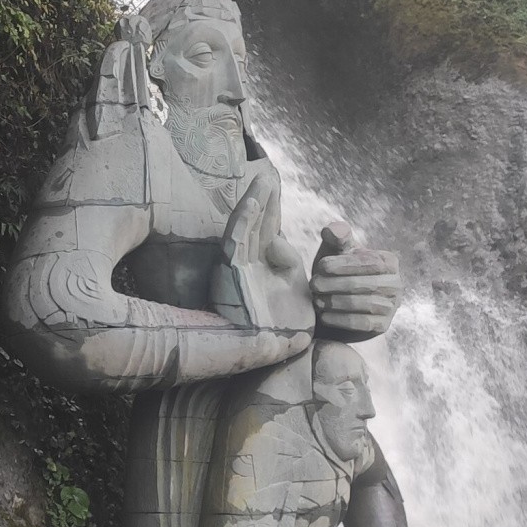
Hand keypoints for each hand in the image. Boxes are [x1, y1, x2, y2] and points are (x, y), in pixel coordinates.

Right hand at [211, 172, 313, 332]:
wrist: (278, 350)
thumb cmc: (286, 323)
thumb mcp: (294, 286)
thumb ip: (287, 261)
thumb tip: (277, 241)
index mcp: (261, 265)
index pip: (265, 230)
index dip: (270, 209)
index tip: (274, 186)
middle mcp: (246, 264)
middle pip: (254, 225)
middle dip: (262, 201)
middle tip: (268, 177)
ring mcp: (237, 268)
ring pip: (243, 229)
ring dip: (252, 204)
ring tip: (262, 183)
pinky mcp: (231, 274)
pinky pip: (236, 242)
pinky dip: (243, 221)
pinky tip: (252, 203)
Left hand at [311, 222, 399, 341]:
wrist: (338, 306)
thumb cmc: (337, 273)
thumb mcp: (336, 252)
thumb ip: (336, 237)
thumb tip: (334, 230)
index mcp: (389, 262)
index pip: (369, 262)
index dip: (343, 264)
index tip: (321, 267)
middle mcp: (396, 284)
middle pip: (363, 284)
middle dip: (334, 284)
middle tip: (314, 285)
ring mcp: (392, 306)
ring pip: (362, 304)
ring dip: (335, 302)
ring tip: (316, 300)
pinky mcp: (383, 325)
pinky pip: (362, 323)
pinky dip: (340, 319)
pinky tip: (324, 316)